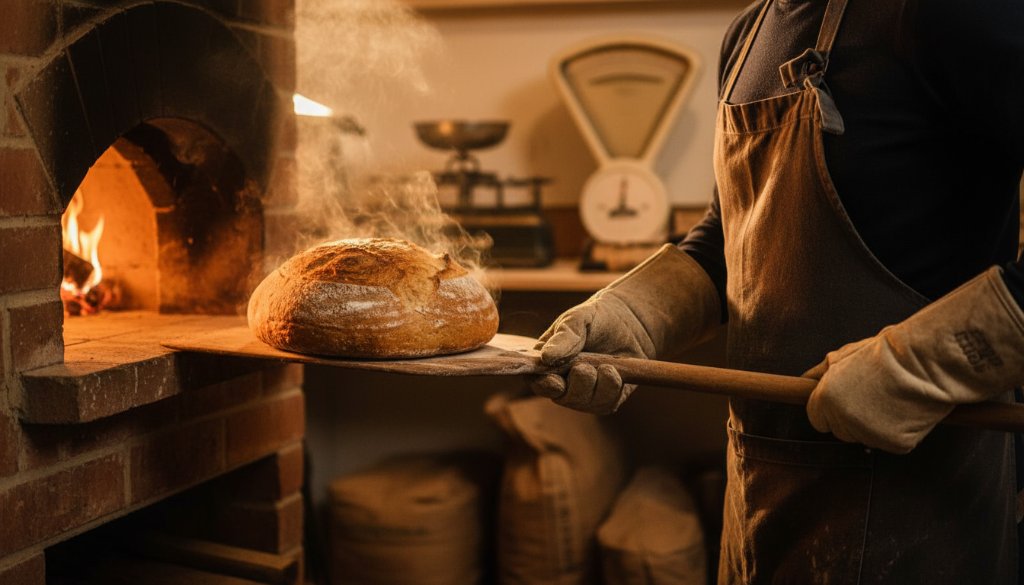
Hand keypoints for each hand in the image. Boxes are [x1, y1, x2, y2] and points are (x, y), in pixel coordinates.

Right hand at [531, 295, 643, 414]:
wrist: (630, 322)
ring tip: (607, 366)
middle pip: (563, 398)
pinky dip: (612, 388)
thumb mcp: (579, 319)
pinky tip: (616, 371)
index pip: (537, 381)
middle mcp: (563, 382)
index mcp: (547, 362)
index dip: (544, 385)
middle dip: (577, 384)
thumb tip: (546, 357)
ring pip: (586, 403)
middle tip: (585, 367)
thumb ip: (563, 336)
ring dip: (597, 386)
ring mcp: (585, 393)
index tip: (557, 382)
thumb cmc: (596, 318)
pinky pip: (606, 404)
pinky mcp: (606, 399)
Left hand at [805, 267, 1023, 453]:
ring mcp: (868, 434)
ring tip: (893, 399)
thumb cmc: (887, 353)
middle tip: (875, 396)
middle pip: (840, 431)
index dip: (831, 409)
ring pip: (865, 438)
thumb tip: (803, 381)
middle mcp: (843, 419)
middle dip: (853, 417)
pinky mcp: (894, 444)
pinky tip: (907, 410)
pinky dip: (900, 431)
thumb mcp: (845, 356)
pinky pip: (891, 443)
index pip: (817, 419)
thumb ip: (821, 373)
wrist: (926, 361)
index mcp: (826, 399)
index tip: (847, 400)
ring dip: (875, 425)